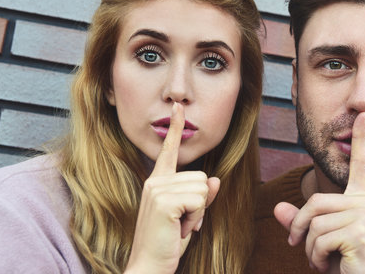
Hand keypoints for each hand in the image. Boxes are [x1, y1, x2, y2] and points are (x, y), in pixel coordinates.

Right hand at [125, 103, 220, 273]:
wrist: (149, 267)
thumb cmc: (167, 242)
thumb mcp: (189, 216)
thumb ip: (201, 196)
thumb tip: (215, 179)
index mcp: (157, 182)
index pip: (169, 150)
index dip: (175, 128)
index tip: (177, 107)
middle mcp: (155, 181)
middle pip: (202, 176)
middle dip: (200, 203)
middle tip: (181, 222)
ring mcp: (156, 189)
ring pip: (203, 187)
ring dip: (198, 212)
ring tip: (179, 226)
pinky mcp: (163, 200)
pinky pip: (199, 199)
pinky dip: (196, 218)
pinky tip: (179, 229)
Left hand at [275, 112, 364, 272]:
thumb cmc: (349, 265)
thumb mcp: (322, 241)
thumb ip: (302, 223)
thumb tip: (278, 208)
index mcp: (361, 200)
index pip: (359, 165)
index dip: (359, 140)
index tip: (362, 116)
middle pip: (315, 202)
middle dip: (301, 228)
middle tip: (302, 248)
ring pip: (314, 223)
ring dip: (309, 248)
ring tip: (322, 260)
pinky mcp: (359, 232)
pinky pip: (318, 238)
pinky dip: (314, 257)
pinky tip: (328, 265)